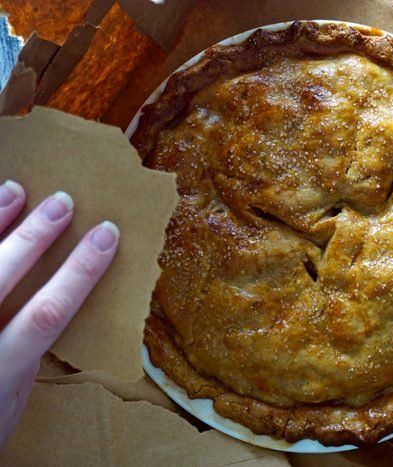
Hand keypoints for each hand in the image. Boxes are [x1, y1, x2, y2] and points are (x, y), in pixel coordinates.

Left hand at [0, 181, 118, 448]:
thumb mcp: (15, 394)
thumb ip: (26, 349)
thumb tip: (52, 301)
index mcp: (1, 365)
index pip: (47, 311)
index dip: (80, 271)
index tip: (106, 237)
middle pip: (1, 275)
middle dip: (35, 234)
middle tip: (62, 201)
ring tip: (15, 190)